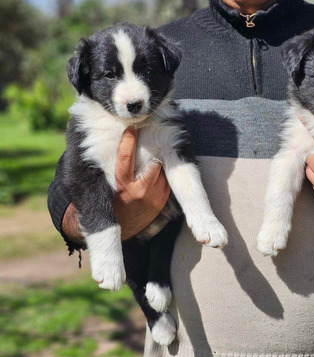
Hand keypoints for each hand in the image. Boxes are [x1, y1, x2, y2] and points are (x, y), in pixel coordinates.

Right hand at [61, 128, 170, 242]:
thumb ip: (110, 167)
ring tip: (156, 150)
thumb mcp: (106, 185)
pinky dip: (163, 171)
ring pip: (161, 169)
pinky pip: (167, 179)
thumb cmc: (110, 200)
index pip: (125, 159)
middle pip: (151, 162)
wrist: (122, 228)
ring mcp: (154, 197)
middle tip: (151, 135)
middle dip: (151, 149)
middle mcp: (139, 191)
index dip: (128, 142)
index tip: (131, 128)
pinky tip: (158, 166)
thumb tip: (104, 140)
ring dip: (158, 160)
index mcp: (121, 186)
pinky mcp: (163, 200)